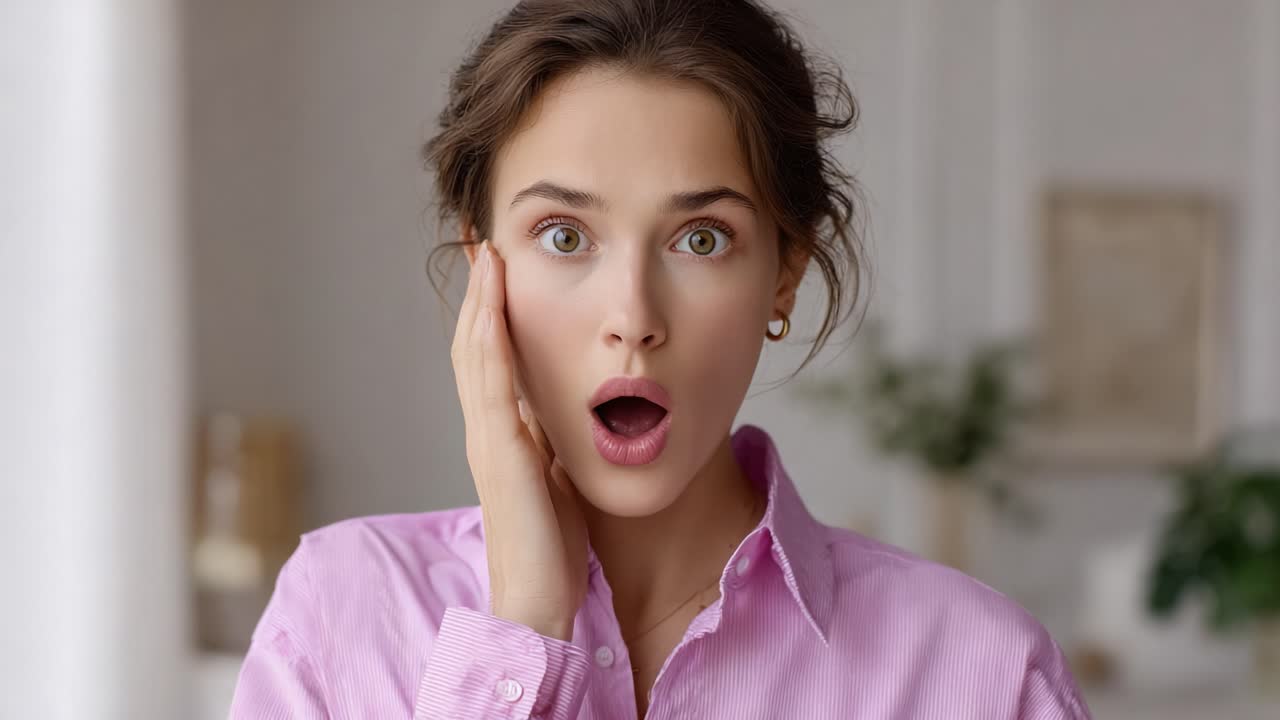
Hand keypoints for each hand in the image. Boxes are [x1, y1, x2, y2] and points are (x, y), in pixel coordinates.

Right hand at [451, 240, 588, 640]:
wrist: (541, 604)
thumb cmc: (554, 549)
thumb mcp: (559, 478)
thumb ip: (555, 443)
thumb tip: (571, 409)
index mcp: (502, 435)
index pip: (491, 359)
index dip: (492, 312)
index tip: (499, 266)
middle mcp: (487, 432)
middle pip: (475, 346)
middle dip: (480, 292)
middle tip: (481, 240)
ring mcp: (489, 442)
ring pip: (476, 356)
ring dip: (480, 302)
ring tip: (485, 252)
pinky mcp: (501, 456)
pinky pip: (492, 387)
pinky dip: (489, 342)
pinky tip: (493, 307)